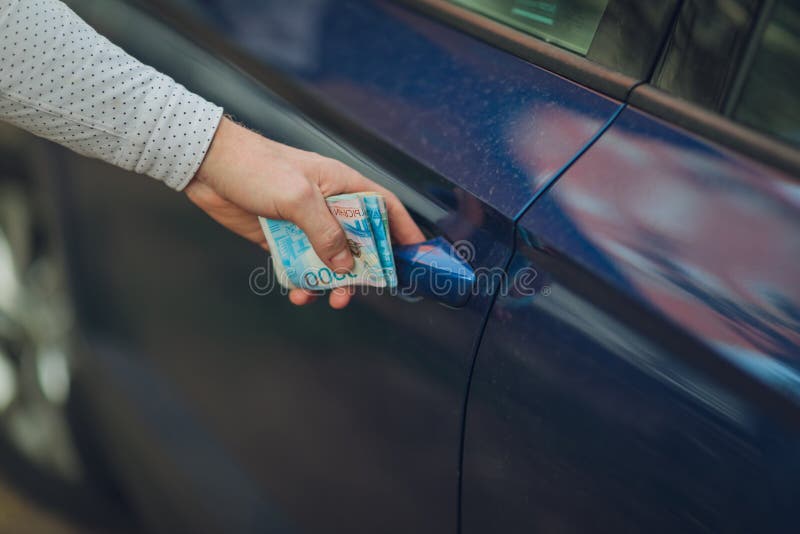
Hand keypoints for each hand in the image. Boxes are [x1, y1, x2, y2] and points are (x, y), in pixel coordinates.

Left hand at [185, 117, 424, 308]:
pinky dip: (305, 282)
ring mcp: (306, 224)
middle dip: (364, 268)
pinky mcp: (283, 238)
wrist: (209, 166)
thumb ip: (325, 232)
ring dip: (333, 281)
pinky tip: (300, 293)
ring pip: (331, 259)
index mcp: (343, 185)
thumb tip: (345, 263)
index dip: (404, 230)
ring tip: (329, 298)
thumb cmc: (258, 167)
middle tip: (361, 289)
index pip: (385, 206)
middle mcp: (329, 205)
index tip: (416, 256)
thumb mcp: (299, 198)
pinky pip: (302, 265)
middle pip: (361, 240)